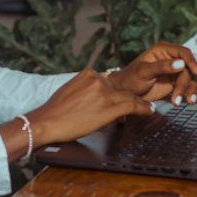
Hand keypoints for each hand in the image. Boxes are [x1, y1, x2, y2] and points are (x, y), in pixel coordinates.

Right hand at [4, 68, 150, 157]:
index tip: (124, 95)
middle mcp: (97, 79)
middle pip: (121, 88)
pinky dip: (143, 107)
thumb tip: (98, 97)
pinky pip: (132, 105)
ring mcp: (103, 92)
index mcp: (88, 74)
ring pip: (128, 95)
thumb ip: (87, 89)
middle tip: (139, 104)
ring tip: (148, 107)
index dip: (119, 90)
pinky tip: (149, 110)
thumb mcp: (71, 90)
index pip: (111, 81)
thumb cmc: (55, 112)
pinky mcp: (108, 106)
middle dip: (130, 96)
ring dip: (139, 103)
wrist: (47, 122)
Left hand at [106, 42, 196, 106]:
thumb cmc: (130, 79)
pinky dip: (190, 94)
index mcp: (162, 50)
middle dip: (186, 83)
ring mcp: (175, 71)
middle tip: (179, 97)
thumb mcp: (144, 71)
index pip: (183, 52)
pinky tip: (187, 101)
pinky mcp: (176, 83)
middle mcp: (171, 59)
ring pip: (191, 78)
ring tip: (186, 102)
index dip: (192, 61)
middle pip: (188, 68)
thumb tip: (180, 63)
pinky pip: (189, 87)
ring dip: (190, 90)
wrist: (126, 93)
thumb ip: (161, 67)